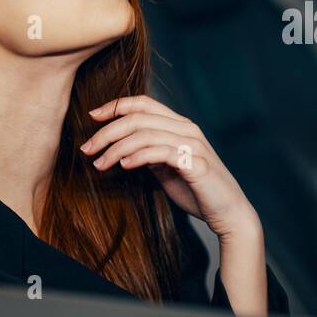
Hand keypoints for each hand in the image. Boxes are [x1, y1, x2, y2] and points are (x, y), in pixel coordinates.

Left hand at [81, 94, 259, 242]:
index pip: (144, 103)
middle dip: (107, 131)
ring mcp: (193, 145)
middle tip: (87, 148)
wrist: (229, 212)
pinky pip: (159, 153)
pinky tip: (123, 166)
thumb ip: (151, 154)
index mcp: (181, 125)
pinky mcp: (195, 164)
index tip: (92, 116)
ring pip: (145, 134)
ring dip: (116, 148)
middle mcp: (187, 129)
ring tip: (99, 164)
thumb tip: (124, 148)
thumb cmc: (198, 191)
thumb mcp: (168, 169)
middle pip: (138, 118)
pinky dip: (137, 156)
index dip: (116, 105)